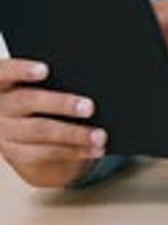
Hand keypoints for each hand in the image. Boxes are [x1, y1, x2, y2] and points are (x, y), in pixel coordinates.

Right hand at [0, 58, 107, 187]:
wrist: (18, 130)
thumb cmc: (35, 94)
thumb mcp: (34, 84)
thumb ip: (52, 79)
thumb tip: (86, 76)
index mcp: (1, 83)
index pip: (5, 72)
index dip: (22, 70)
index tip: (45, 69)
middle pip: (28, 102)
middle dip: (61, 104)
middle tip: (90, 107)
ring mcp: (5, 133)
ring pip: (40, 132)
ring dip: (74, 135)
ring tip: (99, 136)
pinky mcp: (15, 155)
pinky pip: (46, 154)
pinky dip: (74, 152)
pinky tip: (93, 149)